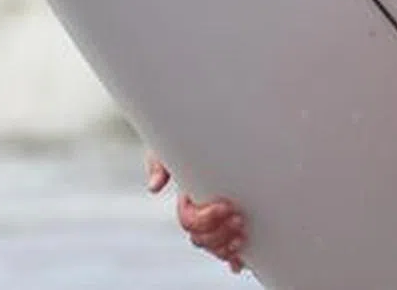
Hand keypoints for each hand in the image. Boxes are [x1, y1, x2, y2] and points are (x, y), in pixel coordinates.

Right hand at [144, 150, 247, 273]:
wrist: (206, 135)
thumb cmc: (186, 142)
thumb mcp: (169, 149)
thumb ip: (158, 164)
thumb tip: (154, 187)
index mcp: (186, 200)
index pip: (189, 220)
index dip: (207, 218)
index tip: (226, 205)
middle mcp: (197, 214)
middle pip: (201, 239)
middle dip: (219, 234)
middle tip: (239, 219)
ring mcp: (212, 221)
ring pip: (212, 247)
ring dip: (226, 246)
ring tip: (242, 235)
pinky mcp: (228, 221)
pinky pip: (225, 249)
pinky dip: (231, 258)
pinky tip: (239, 261)